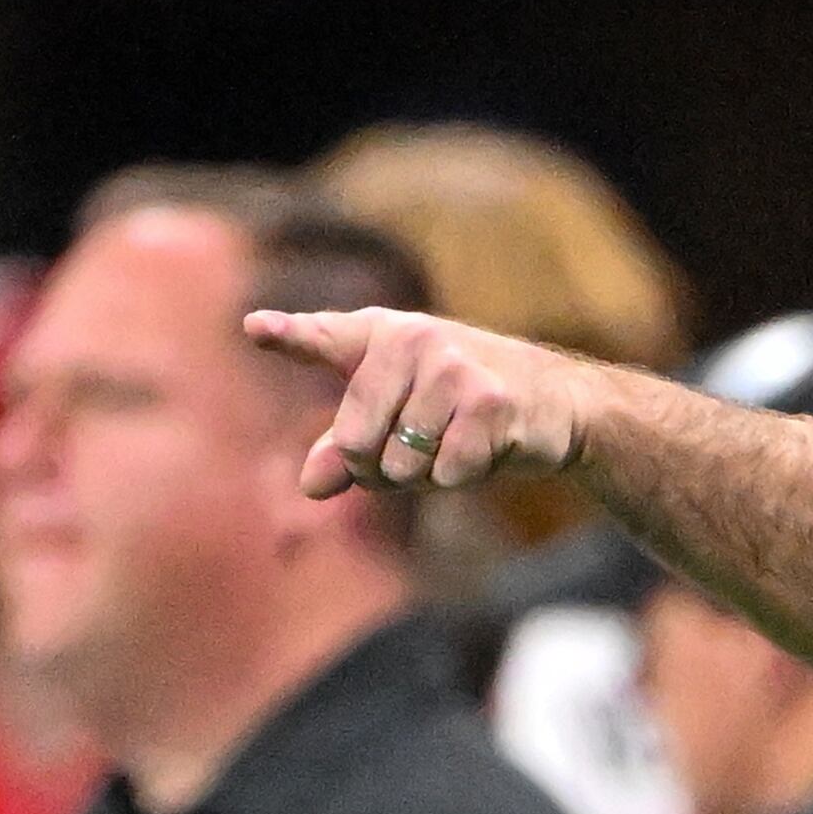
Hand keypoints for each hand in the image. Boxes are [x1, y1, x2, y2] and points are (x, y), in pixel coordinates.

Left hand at [241, 304, 608, 497]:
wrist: (558, 404)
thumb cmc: (463, 411)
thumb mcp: (398, 422)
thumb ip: (346, 450)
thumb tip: (311, 486)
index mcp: (380, 336)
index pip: (324, 337)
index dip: (289, 335)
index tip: (254, 327)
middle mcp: (412, 339)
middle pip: (356, 442)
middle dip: (381, 467)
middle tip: (422, 444)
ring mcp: (452, 366)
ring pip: (400, 465)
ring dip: (425, 474)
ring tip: (457, 440)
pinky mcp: (489, 401)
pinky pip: (444, 473)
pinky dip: (460, 477)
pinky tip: (486, 447)